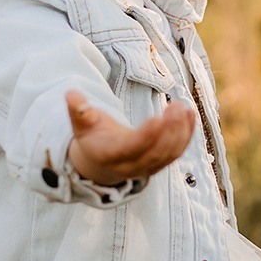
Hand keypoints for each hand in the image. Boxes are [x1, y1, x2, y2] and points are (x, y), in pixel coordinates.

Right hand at [65, 91, 196, 184]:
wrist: (99, 161)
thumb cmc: (92, 137)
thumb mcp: (81, 124)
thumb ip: (78, 111)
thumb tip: (71, 94)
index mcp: (110, 154)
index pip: (131, 148)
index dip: (146, 136)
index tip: (158, 118)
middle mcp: (130, 166)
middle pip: (155, 152)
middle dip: (169, 130)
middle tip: (176, 106)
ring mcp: (147, 167)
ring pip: (169, 154)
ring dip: (180, 131)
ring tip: (182, 107)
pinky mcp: (159, 164)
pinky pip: (176, 152)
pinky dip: (186, 134)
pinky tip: (190, 114)